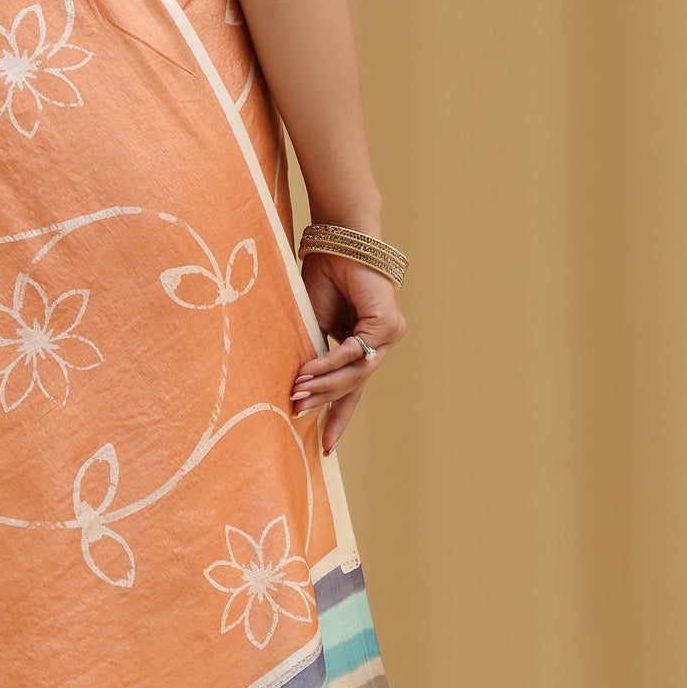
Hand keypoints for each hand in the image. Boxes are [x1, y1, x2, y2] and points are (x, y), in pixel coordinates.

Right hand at [290, 251, 404, 455]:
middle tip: (297, 412)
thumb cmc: (323, 276)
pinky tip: (309, 371)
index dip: (339, 417)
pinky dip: (330, 362)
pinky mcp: (387, 323)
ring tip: (297, 392)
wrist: (337, 239)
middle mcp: (382, 342)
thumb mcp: (313, 322)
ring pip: (356, 373)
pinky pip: (355, 351)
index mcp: (366, 344)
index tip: (325, 447)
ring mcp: (389, 334)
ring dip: (324, 384)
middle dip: (325, 402)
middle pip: (355, 385)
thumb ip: (314, 352)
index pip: (354, 388)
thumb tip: (300, 387)